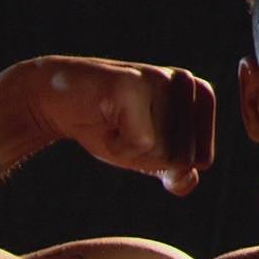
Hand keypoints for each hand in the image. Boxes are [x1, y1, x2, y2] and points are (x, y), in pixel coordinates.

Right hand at [18, 55, 215, 194]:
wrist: (56, 102)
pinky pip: (141, 145)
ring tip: (115, 123)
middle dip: (148, 158)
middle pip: (183, 158)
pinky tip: (104, 120)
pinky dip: (117, 147)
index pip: (202, 159)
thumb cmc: (109, 128)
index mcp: (201, 94)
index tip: (143, 136)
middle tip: (124, 129)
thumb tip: (186, 179)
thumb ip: (177, 172)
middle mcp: (186, 81)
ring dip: (131, 152)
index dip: (167, 162)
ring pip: (163, 153)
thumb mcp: (151, 156)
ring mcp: (160, 79)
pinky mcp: (133, 84)